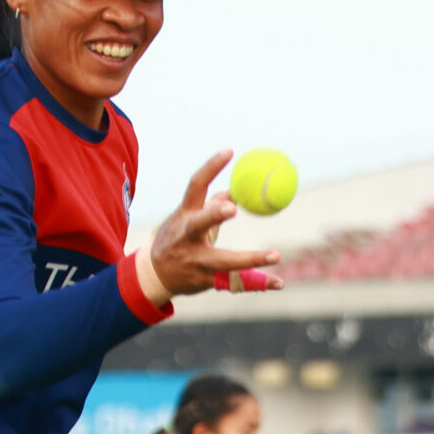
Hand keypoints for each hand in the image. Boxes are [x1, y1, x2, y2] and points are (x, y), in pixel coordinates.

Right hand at [136, 150, 284, 305]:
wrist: (154, 274)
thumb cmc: (176, 238)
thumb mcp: (188, 218)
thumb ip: (210, 204)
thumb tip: (233, 190)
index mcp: (184, 215)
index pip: (196, 185)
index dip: (211, 167)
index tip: (229, 150)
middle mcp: (187, 237)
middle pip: (200, 224)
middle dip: (214, 215)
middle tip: (232, 208)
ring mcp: (195, 261)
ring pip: (224, 261)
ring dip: (250, 259)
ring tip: (275, 255)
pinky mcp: (206, 280)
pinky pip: (235, 281)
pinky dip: (259, 283)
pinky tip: (279, 283)